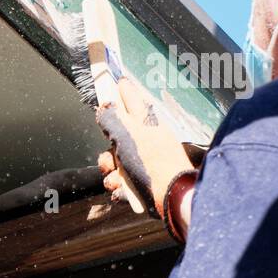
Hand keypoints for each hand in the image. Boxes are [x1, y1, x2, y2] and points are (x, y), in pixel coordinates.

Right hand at [94, 78, 193, 216]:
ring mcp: (146, 161)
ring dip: (111, 173)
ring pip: (116, 163)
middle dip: (108, 151)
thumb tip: (105, 107)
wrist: (172, 197)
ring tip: (117, 181)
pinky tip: (124, 191)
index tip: (118, 80)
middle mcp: (147, 140)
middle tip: (111, 158)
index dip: (123, 90)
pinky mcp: (144, 182)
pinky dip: (120, 188)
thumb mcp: (128, 136)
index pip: (133, 100)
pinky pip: (122, 182)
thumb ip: (112, 119)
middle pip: (116, 137)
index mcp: (146, 123)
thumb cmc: (152, 162)